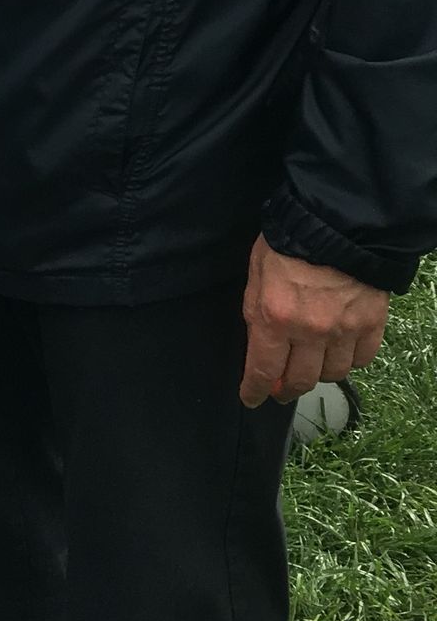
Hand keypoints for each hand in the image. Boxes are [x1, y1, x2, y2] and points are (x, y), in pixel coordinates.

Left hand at [240, 235, 388, 406]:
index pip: (263, 370)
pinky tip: (340, 352)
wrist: (336, 221)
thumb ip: (256, 312)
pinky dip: (350, 361)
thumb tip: (259, 345)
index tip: (251, 398)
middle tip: (280, 389)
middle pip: (299, 381)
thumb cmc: (288, 241)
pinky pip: (362, 359)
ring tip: (310, 365)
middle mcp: (309, 332)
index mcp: (274, 318)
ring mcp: (344, 330)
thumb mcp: (256, 274)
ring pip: (332, 374)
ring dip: (318, 374)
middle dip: (286, 389)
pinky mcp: (371, 323)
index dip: (254, 391)